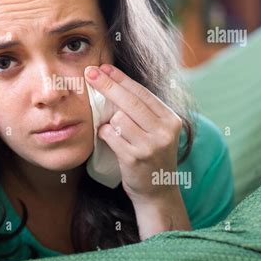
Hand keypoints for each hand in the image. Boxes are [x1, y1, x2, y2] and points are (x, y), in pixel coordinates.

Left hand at [84, 63, 182, 204]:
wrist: (158, 192)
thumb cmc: (152, 157)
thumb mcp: (157, 132)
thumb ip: (143, 112)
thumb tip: (114, 83)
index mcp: (171, 119)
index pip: (142, 93)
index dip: (121, 79)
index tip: (104, 68)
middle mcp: (164, 131)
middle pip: (130, 101)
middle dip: (107, 84)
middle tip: (90, 72)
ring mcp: (150, 145)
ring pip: (119, 118)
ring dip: (109, 120)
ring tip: (113, 129)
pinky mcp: (135, 157)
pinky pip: (110, 135)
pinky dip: (104, 133)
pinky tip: (108, 138)